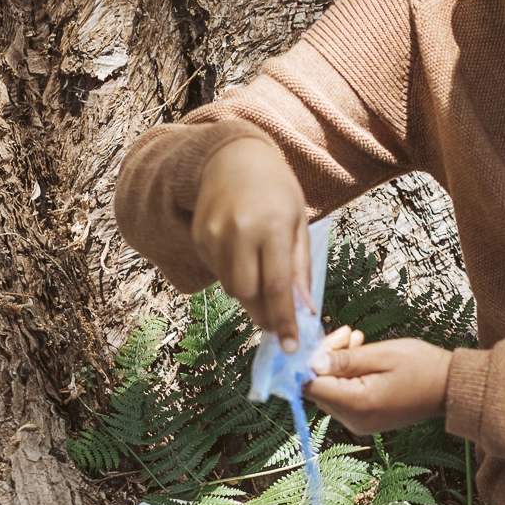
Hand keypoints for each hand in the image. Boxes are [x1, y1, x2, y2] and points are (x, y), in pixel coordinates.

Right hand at [191, 136, 310, 348]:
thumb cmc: (276, 189)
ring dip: (250, 298)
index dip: (284, 320)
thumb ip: (300, 269)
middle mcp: (239, 231)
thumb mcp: (299, 222)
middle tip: (278, 327)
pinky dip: (234, 278)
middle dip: (264, 316)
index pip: (277, 285)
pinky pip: (218, 272)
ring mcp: (214, 235)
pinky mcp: (199, 238)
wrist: (233, 158)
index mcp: (272, 226)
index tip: (291, 346)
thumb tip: (305, 311)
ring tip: (265, 290)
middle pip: (248, 293)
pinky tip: (245, 261)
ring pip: (231, 288)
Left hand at [307, 337, 452, 433]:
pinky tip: (361, 356)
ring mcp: (359, 422)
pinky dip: (347, 376)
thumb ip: (344, 360)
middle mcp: (354, 420)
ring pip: (330, 390)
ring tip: (357, 340)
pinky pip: (344, 396)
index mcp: (357, 405)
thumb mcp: (381, 354)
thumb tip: (312, 362)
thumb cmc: (422, 367)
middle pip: (319, 388)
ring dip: (337, 364)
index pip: (311, 386)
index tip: (323, 339)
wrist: (450, 388)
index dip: (308, 362)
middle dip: (325, 358)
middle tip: (346, 333)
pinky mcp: (365, 419)